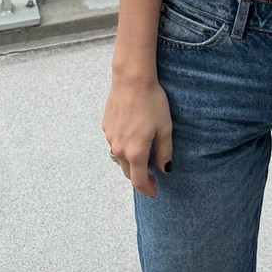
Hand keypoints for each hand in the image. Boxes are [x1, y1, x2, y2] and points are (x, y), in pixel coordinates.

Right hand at [103, 77, 173, 197]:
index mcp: (135, 152)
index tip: (155, 192)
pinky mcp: (106, 126)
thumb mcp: (165, 127)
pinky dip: (124, 145)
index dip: (148, 190)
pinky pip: (115, 142)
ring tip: (143, 152)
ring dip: (131, 160)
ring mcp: (110, 137)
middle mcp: (119, 148)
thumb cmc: (152, 101)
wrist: (132, 78)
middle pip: (128, 172)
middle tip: (152, 175)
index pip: (139, 181)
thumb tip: (165, 169)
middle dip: (139, 177)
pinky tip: (133, 133)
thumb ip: (164, 151)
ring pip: (120, 157)